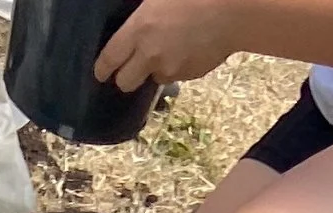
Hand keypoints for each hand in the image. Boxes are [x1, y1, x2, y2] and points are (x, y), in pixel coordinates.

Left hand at [95, 0, 235, 88]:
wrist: (232, 10)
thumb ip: (142, 10)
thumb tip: (136, 18)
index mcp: (139, 29)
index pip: (110, 58)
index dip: (102, 68)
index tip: (100, 73)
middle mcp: (151, 54)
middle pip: (125, 82)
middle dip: (125, 76)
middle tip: (130, 67)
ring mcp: (172, 68)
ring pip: (154, 78)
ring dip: (155, 68)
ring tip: (168, 49)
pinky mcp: (190, 75)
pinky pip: (177, 75)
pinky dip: (178, 66)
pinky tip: (187, 48)